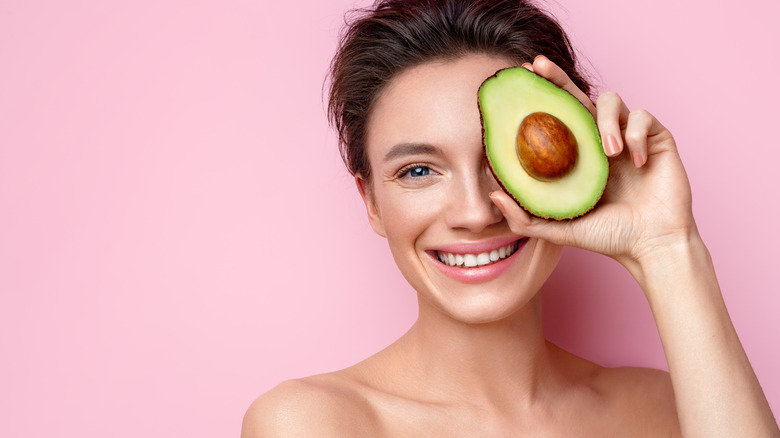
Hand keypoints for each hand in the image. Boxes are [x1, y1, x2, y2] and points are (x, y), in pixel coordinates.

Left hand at [489, 55, 696, 268]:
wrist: (651, 246)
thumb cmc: (607, 237)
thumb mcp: (558, 229)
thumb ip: (525, 217)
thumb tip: (493, 195)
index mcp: (578, 155)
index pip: (556, 117)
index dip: (540, 96)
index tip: (520, 78)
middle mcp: (600, 141)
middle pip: (577, 96)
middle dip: (558, 78)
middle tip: (538, 67)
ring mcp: (628, 137)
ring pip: (611, 100)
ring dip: (605, 121)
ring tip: (608, 153)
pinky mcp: (656, 138)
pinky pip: (643, 117)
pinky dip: (635, 134)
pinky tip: (635, 162)